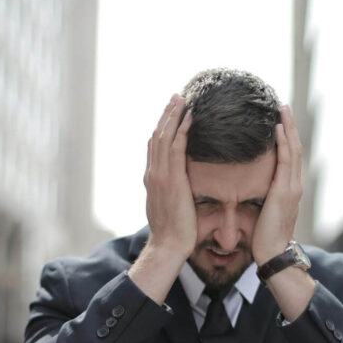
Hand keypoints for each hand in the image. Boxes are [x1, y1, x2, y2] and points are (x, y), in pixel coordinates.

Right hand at [142, 94, 194, 258]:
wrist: (168, 245)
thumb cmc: (173, 231)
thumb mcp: (169, 206)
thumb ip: (172, 192)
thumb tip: (180, 186)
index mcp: (152, 179)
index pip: (155, 146)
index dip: (162, 127)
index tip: (171, 112)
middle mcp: (153, 173)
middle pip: (158, 136)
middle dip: (167, 115)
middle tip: (176, 97)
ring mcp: (160, 175)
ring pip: (165, 137)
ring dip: (174, 116)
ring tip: (183, 100)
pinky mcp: (172, 179)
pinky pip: (176, 148)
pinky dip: (182, 130)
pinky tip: (190, 117)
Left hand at [252, 105, 302, 265]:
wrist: (273, 253)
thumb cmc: (265, 237)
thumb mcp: (264, 211)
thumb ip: (263, 196)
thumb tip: (253, 187)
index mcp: (289, 188)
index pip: (290, 156)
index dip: (287, 136)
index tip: (280, 119)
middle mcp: (294, 185)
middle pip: (295, 147)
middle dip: (290, 126)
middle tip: (283, 105)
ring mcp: (292, 187)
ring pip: (293, 150)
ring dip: (289, 128)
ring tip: (283, 109)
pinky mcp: (286, 191)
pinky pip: (286, 161)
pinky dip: (284, 143)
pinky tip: (278, 129)